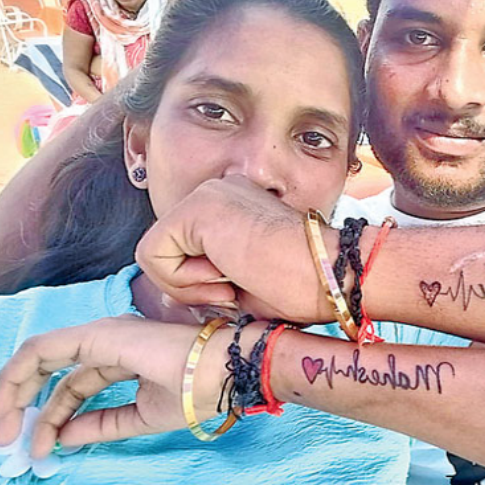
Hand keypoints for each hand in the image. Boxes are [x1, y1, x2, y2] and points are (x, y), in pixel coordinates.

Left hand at [0, 315, 244, 458]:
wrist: (224, 373)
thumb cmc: (197, 389)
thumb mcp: (140, 417)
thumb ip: (101, 424)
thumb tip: (63, 438)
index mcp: (118, 356)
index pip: (72, 385)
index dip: (49, 415)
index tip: (35, 447)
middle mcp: (103, 340)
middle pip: (50, 370)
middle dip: (21, 403)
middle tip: (5, 440)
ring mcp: (98, 334)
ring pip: (39, 357)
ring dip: (14, 393)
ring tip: (3, 431)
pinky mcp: (95, 336)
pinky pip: (44, 350)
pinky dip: (20, 375)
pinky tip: (11, 404)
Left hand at [135, 176, 338, 323]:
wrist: (332, 276)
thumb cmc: (301, 289)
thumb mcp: (242, 282)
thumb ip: (206, 278)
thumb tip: (164, 293)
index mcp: (232, 205)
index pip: (182, 249)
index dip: (198, 284)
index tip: (238, 289)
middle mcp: (217, 191)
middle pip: (164, 249)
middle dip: (189, 284)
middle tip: (233, 290)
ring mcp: (206, 194)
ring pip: (155, 252)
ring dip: (187, 286)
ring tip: (232, 283)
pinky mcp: (197, 208)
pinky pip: (152, 254)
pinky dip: (182, 281)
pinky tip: (225, 277)